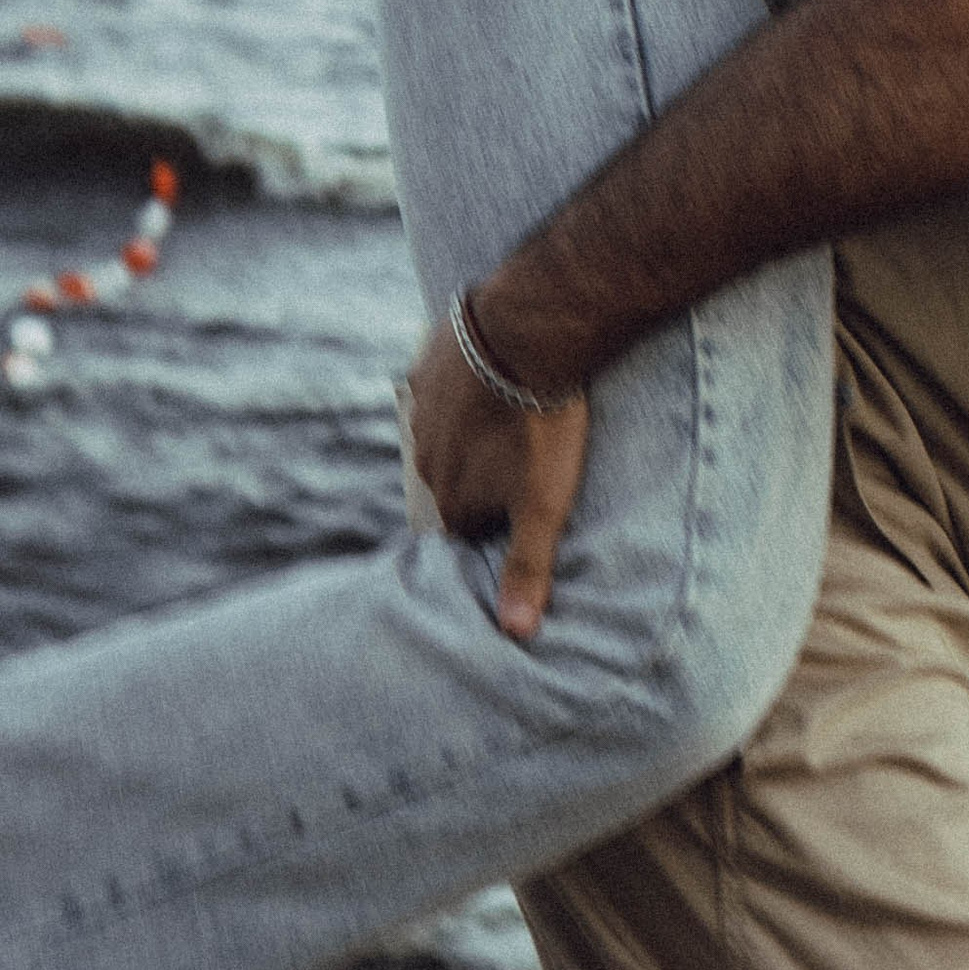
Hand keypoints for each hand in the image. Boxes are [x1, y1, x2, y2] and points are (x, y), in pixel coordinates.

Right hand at [398, 311, 590, 644]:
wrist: (526, 335)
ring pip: (449, 435)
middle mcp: (425, 460)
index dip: (500, 523)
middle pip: (458, 481)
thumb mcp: (545, 504)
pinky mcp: (428, 367)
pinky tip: (496, 378)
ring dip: (475, 433)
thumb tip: (516, 634)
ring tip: (517, 420)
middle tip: (529, 461)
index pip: (470, 529)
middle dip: (486, 479)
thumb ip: (529, 567)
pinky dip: (464, 389)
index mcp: (450, 498)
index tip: (528, 509)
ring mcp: (423, 411)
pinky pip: (443, 388)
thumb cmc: (541, 426)